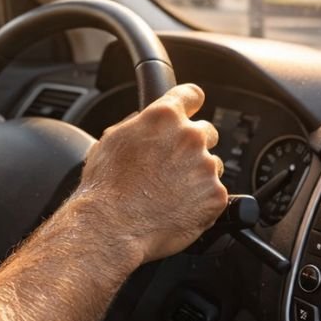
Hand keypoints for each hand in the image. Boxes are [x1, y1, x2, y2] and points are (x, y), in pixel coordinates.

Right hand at [74, 84, 227, 263]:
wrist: (112, 226)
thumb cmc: (105, 187)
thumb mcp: (112, 141)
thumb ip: (138, 125)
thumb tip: (147, 124)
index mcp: (163, 117)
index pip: (191, 95)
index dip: (190, 102)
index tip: (190, 109)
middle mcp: (190, 136)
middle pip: (206, 131)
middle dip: (191, 146)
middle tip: (170, 166)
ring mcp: (206, 166)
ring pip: (211, 165)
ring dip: (196, 175)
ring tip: (169, 193)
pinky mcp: (216, 196)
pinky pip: (215, 194)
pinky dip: (201, 202)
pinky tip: (177, 208)